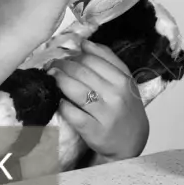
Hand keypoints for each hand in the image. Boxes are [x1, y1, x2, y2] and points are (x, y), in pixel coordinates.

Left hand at [48, 40, 148, 160]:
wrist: (132, 141)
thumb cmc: (126, 108)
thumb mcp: (125, 81)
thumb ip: (108, 59)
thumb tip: (85, 43)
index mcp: (123, 80)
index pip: (92, 59)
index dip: (74, 56)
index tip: (66, 57)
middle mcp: (116, 95)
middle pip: (81, 72)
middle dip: (62, 66)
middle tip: (53, 65)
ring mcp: (104, 113)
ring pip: (75, 90)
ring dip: (58, 80)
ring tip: (51, 77)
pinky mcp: (93, 130)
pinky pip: (72, 113)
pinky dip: (62, 105)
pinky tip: (60, 101)